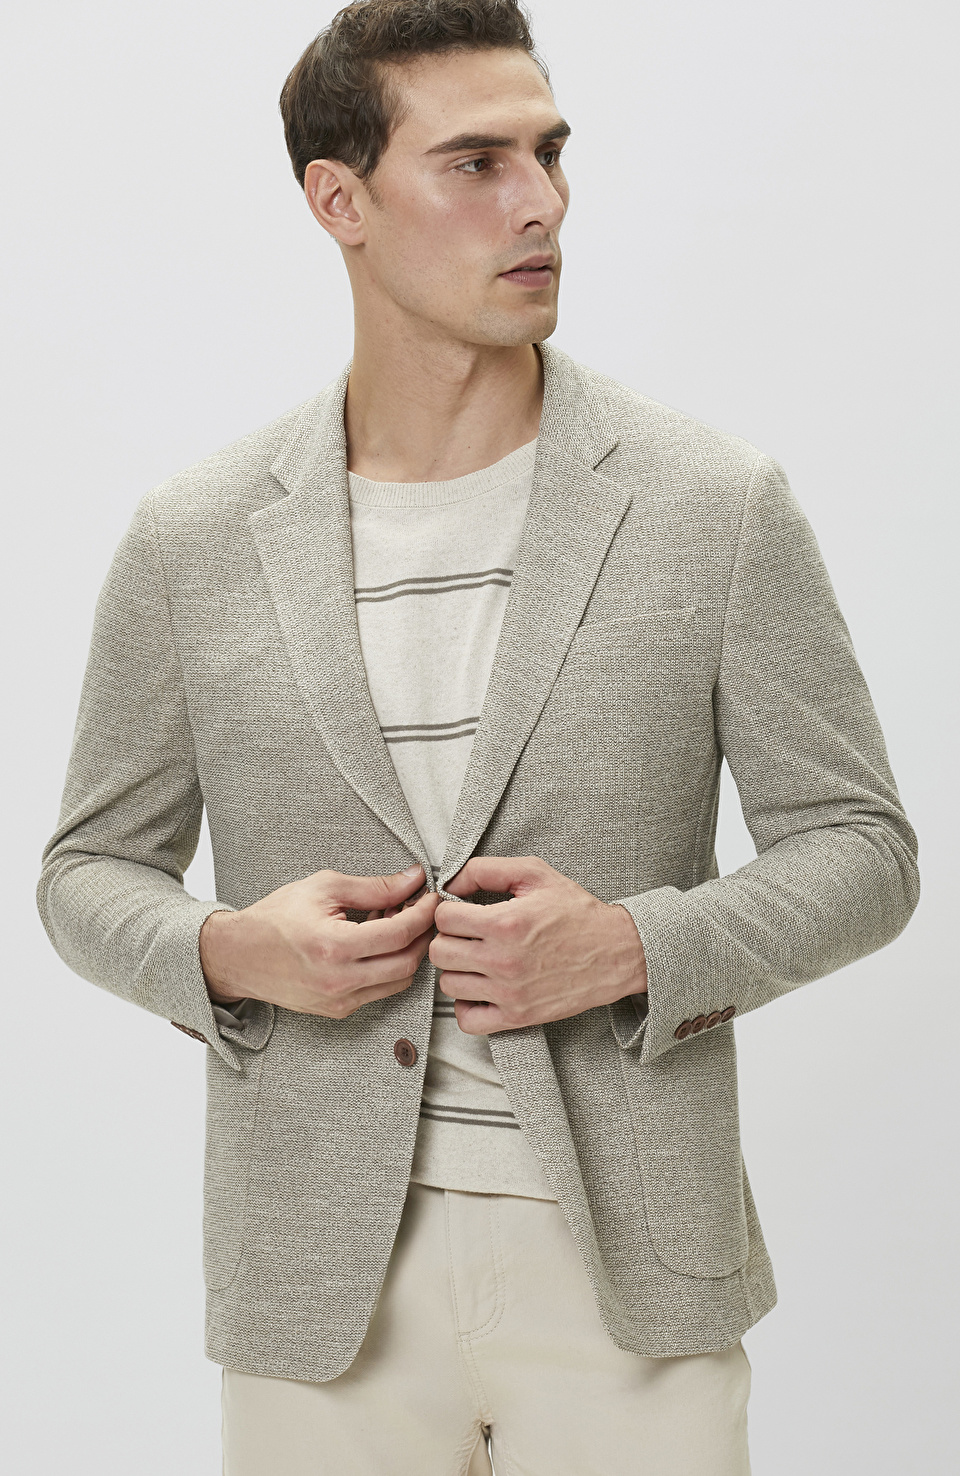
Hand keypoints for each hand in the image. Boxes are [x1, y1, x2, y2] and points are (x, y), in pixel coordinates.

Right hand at [199, 864, 438, 1017]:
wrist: (237, 956)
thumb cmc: (275, 918)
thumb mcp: (324, 888)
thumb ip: (374, 887)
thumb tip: (413, 880)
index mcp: (334, 947)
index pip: (401, 933)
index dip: (425, 913)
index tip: (432, 896)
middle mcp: (339, 981)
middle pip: (408, 962)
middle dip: (424, 934)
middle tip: (422, 909)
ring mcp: (340, 1001)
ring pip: (399, 981)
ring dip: (409, 952)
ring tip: (398, 923)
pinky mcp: (338, 1011)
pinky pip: (380, 991)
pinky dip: (390, 967)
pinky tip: (380, 943)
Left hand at [429, 855, 646, 1034]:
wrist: (616, 951)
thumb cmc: (576, 911)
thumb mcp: (534, 874)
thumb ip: (485, 870)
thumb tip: (449, 883)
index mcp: (505, 922)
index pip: (443, 918)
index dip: (449, 910)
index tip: (462, 912)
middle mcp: (503, 960)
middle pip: (440, 952)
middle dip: (449, 938)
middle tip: (467, 935)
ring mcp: (509, 992)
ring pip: (449, 984)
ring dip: (457, 970)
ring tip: (476, 959)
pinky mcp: (517, 1016)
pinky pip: (467, 1020)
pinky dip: (466, 1006)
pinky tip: (480, 988)